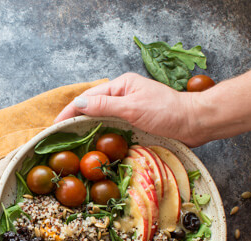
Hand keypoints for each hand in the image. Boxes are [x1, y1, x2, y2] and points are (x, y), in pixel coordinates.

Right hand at [55, 73, 208, 146]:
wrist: (194, 123)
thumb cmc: (167, 112)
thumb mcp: (133, 107)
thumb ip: (105, 105)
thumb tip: (78, 104)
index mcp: (121, 85)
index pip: (89, 97)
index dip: (70, 111)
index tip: (56, 125)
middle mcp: (123, 95)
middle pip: (92, 107)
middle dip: (75, 120)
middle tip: (58, 136)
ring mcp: (128, 109)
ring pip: (101, 118)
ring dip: (86, 129)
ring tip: (70, 141)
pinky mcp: (135, 122)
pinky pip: (112, 127)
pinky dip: (100, 134)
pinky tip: (93, 143)